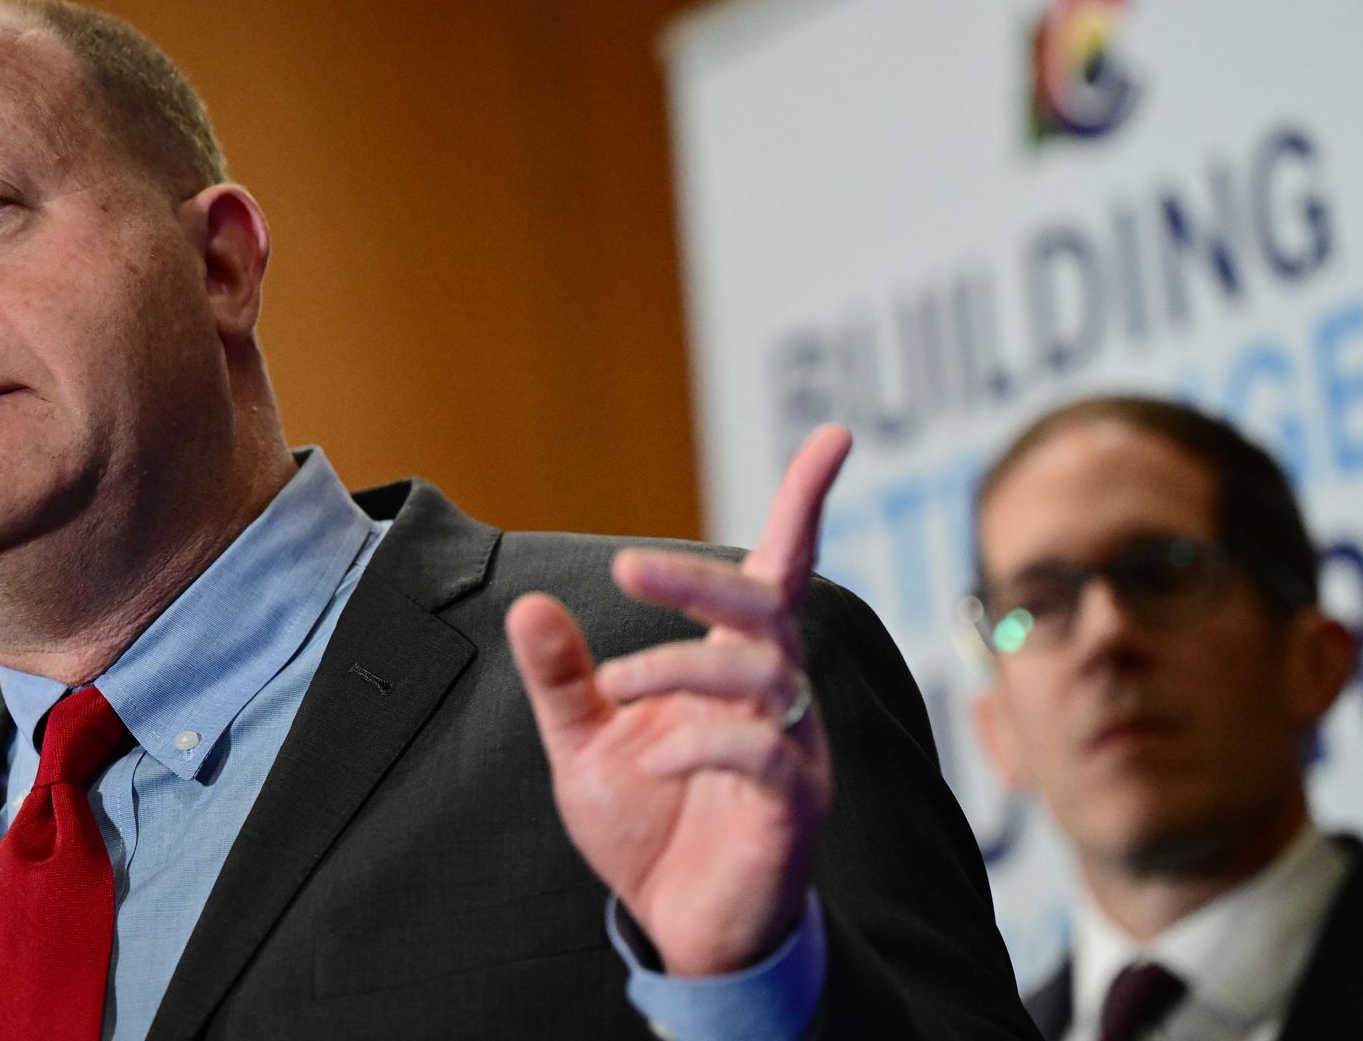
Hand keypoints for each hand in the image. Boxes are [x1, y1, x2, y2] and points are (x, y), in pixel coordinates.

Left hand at [506, 425, 852, 975]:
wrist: (679, 927)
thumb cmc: (647, 824)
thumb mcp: (586, 745)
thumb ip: (565, 679)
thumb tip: (527, 605)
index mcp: (735, 665)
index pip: (780, 568)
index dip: (806, 502)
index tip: (835, 436)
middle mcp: (777, 693)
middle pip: (766, 604)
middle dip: (698, 578)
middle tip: (624, 564)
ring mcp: (793, 748)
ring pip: (761, 671)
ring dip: (680, 667)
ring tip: (619, 687)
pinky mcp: (793, 806)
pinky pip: (763, 752)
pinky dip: (699, 743)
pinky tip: (653, 764)